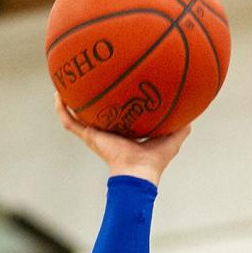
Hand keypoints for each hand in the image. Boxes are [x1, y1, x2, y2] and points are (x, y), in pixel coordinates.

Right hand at [55, 95, 189, 183]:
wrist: (138, 174)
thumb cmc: (155, 161)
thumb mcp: (172, 138)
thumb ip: (182, 126)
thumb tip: (193, 111)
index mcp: (124, 132)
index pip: (116, 114)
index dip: (113, 101)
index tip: (112, 85)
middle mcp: (107, 132)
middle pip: (94, 112)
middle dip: (88, 97)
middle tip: (84, 78)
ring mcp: (95, 134)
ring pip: (76, 115)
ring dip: (68, 100)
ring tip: (62, 82)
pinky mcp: (89, 136)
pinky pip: (70, 121)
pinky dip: (62, 109)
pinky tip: (57, 93)